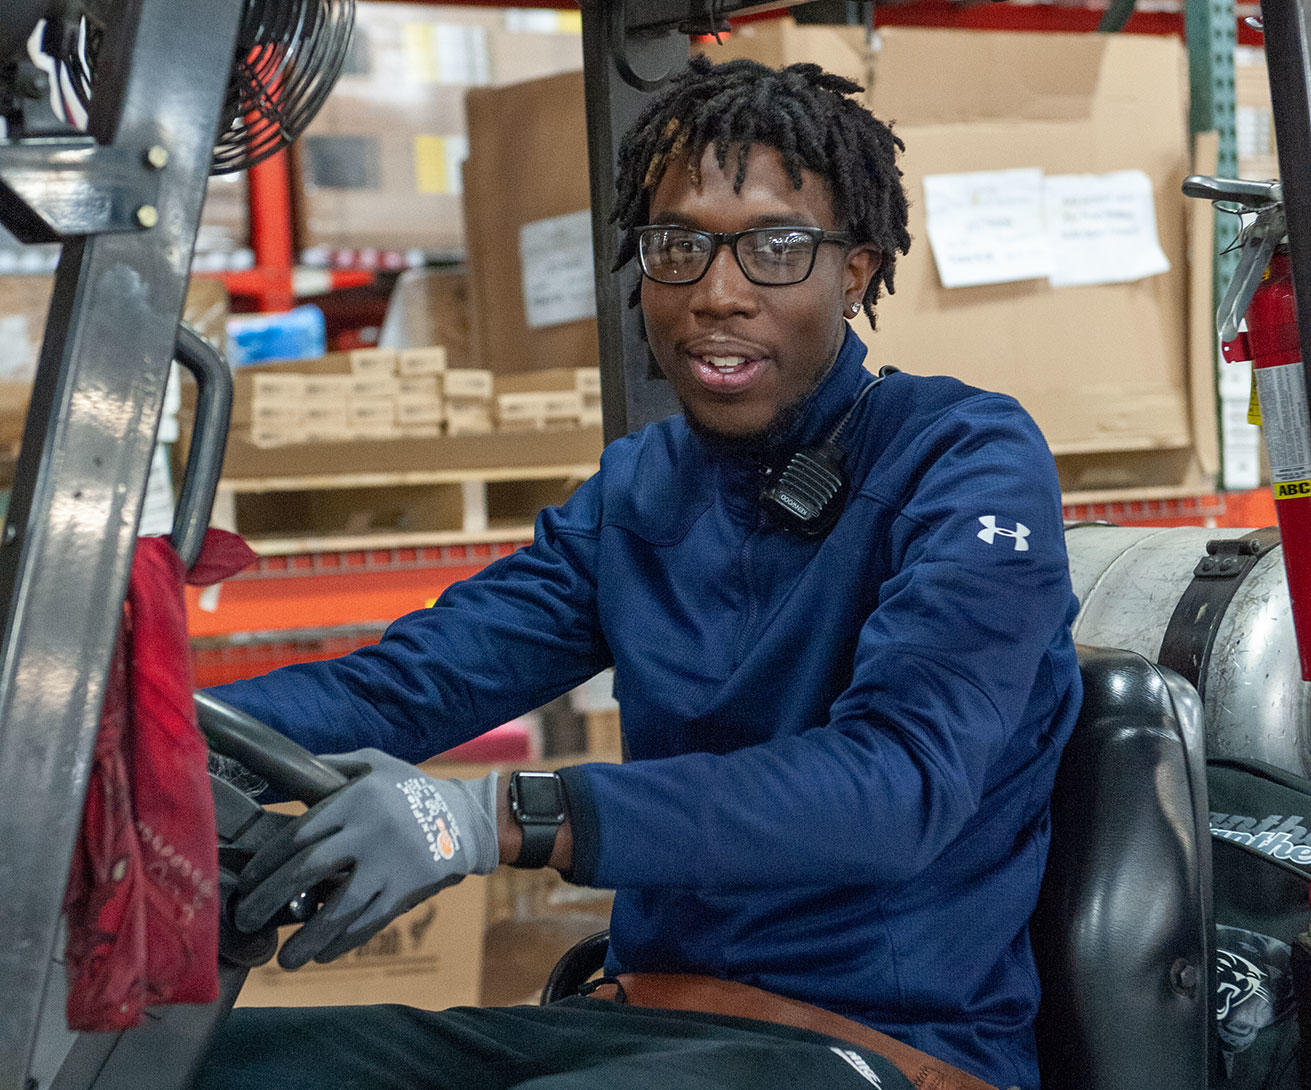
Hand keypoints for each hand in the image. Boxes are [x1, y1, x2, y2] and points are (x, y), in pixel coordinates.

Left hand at [234, 748, 499, 968]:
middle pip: (309, 868)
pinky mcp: (409, 888)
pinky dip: (344, 942)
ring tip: (284, 960)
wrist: (466, 817)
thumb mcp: (374, 762)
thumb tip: (285, 769)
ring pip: (340, 906)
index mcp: (356, 798)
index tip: (247, 884)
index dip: (267, 862)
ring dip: (307, 937)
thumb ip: (332, 766)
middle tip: (245, 920)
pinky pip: (371, 921)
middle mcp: (370, 830)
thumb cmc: (410, 789)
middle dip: (270, 897)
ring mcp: (391, 862)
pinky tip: (322, 954)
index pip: (299, 833)